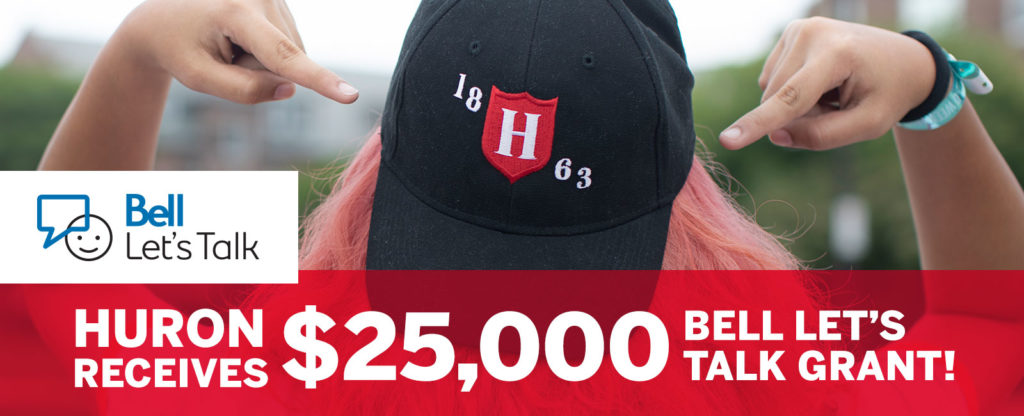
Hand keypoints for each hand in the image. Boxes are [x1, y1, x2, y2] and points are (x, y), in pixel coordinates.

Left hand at [115, 0, 357, 103]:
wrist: (165, 19)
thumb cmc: (178, 48)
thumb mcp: (199, 78)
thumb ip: (244, 91)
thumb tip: (290, 89)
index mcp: (237, 13)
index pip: (284, 56)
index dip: (320, 80)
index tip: (350, 96)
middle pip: (284, 63)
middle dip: (257, 72)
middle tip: (222, 57)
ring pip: (289, 58)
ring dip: (261, 63)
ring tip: (230, 46)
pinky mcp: (283, 6)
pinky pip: (289, 49)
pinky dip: (267, 55)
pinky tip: (241, 41)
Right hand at [720, 17, 934, 150]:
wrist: (904, 60)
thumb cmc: (888, 94)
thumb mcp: (868, 125)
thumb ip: (822, 136)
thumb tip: (776, 136)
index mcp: (836, 55)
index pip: (790, 99)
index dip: (757, 124)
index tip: (727, 141)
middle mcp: (811, 34)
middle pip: (777, 99)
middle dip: (799, 116)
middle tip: (838, 106)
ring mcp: (798, 29)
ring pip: (772, 92)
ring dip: (797, 104)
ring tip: (832, 91)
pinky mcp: (791, 32)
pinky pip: (773, 79)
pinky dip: (793, 89)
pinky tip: (821, 80)